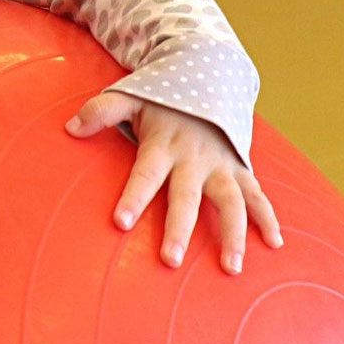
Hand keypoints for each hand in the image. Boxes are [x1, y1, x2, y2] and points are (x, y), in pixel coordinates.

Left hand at [65, 92, 280, 273]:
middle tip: (170, 260)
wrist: (209, 76)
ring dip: (233, 234)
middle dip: (179, 229)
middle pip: (187, 198)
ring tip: (231, 267)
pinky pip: (258, 195)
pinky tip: (273, 244)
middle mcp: (194, 159)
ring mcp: (221, 166)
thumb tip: (70, 127)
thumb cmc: (162, 98)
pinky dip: (268, 218)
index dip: (133, 197)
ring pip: (231, 202)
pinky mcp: (240, 169)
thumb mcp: (130, 96)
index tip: (120, 222)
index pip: (145, 174)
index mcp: (163, 145)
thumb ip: (100, 111)